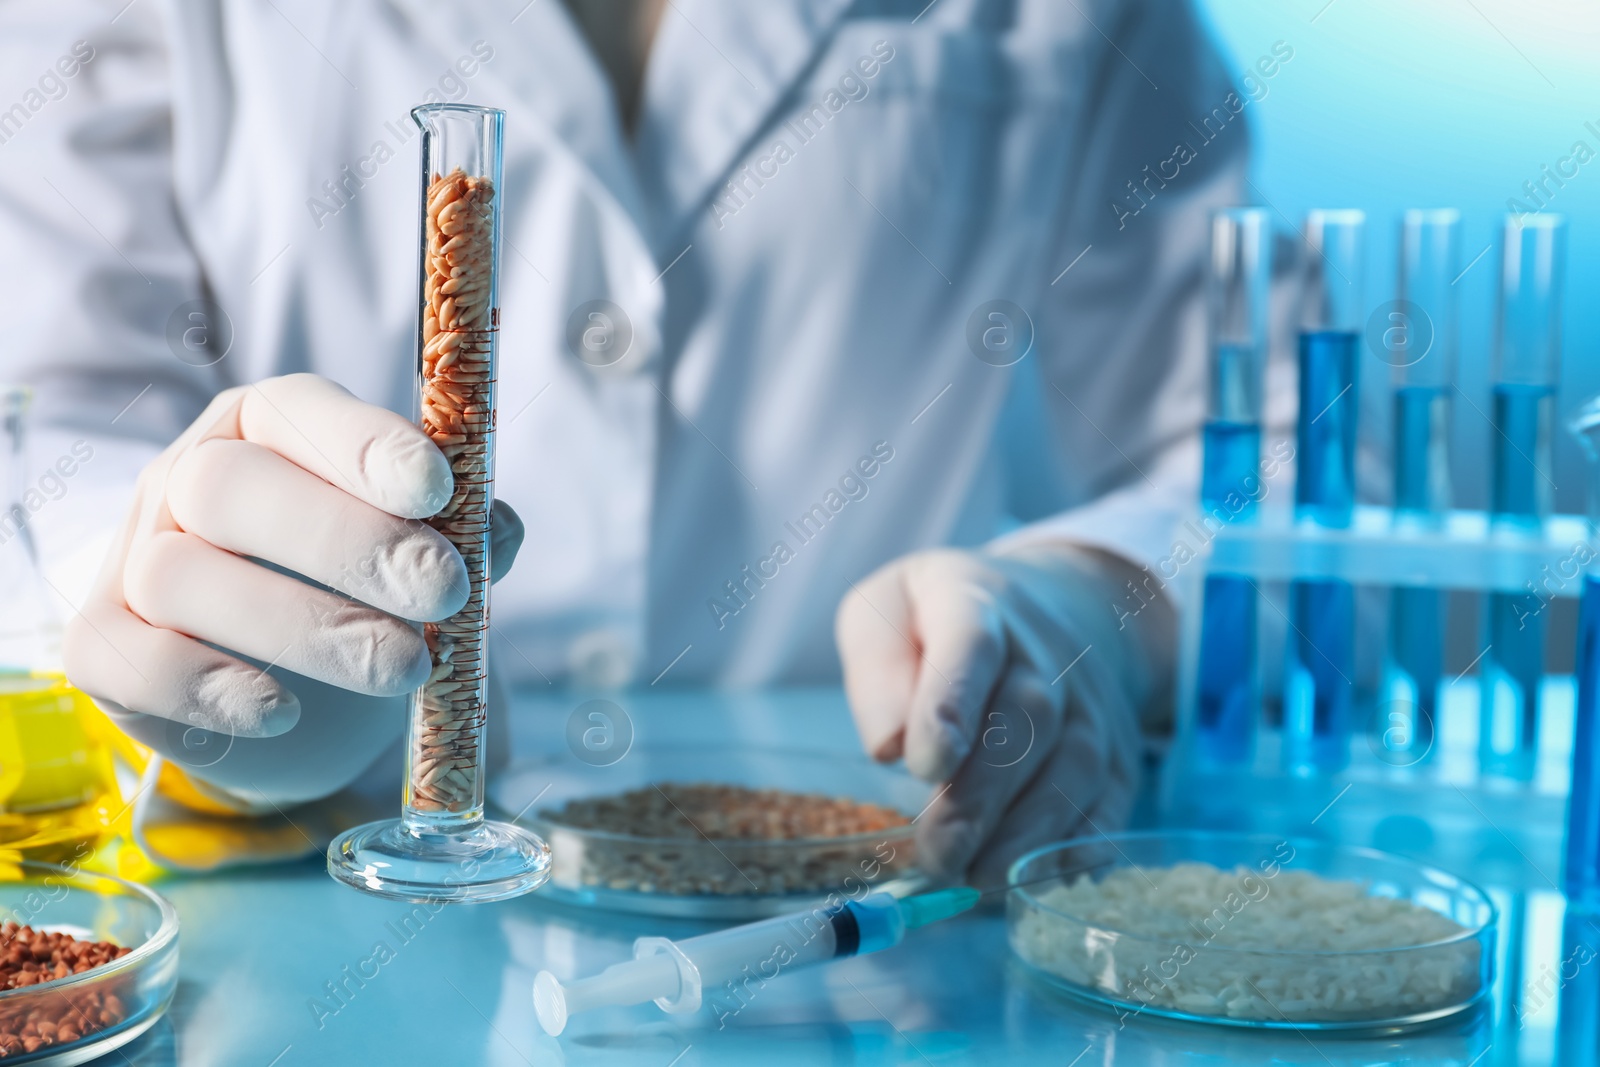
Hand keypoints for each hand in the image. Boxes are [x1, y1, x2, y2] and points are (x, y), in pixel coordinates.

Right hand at [63, 374, 523, 804]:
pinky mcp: (105, 643)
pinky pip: (135, 659)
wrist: (295, 685)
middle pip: (230, 487)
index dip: (364, 445)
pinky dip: (210, 688)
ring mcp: (134, 556)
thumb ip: (465, 530)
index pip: (297, 410)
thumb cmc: (364, 588)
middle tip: (442, 592)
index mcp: (268, 427)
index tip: (438, 488)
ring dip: (305, 626)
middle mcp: (187, 475)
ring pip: (185, 576)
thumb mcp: (420, 545)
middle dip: (347, 542)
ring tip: (405, 668)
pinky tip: (282, 710)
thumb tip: (494, 532)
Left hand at [835, 546, 1170, 885]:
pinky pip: (1110, 801)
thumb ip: (877, 671)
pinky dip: (1077, 847)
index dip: (951, 704)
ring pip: (1074, 767)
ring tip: (976, 877)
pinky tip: (1034, 877)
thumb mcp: (883, 613)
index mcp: (975, 604)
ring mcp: (1091, 702)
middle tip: (938, 853)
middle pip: (1029, 718)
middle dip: (982, 795)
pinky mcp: (1118, 750)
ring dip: (1026, 833)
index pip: (971, 644)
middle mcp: (1046, 651)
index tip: (925, 766)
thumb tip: (889, 746)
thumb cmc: (935, 624)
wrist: (1043, 611)